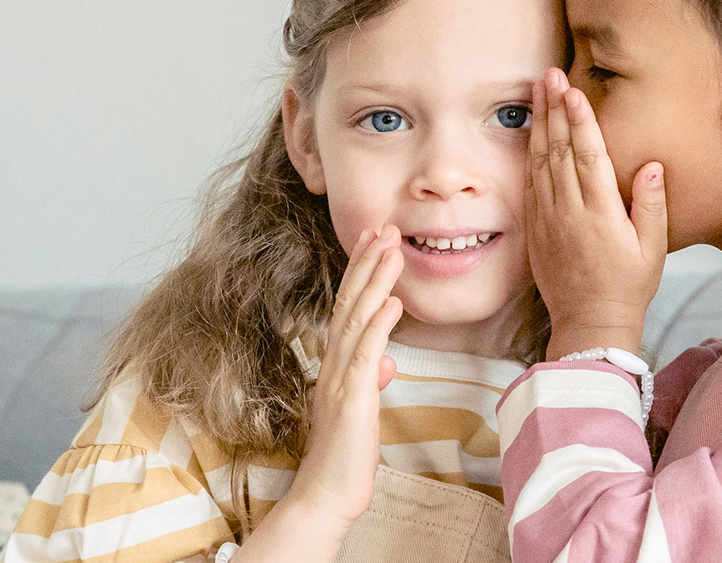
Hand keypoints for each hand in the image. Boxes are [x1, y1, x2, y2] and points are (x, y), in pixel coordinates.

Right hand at [278, 225, 404, 527]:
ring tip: (392, 248)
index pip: (349, 308)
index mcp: (337, 364)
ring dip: (375, 281)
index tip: (375, 240)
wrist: (328, 495)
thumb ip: (371, 380)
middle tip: (385, 226)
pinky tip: (393, 302)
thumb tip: (386, 360)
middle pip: (350, 302)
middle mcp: (334, 364)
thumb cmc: (346, 455)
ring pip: (357, 319)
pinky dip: (379, 326)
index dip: (362, 272)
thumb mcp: (363, 410)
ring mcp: (340, 379)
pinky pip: (365, 355)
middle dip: (368, 262)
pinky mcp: (351, 399)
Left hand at [526, 67, 667, 359]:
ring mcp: (548, 219)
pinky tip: (532, 132)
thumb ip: (651, 205)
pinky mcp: (536, 228)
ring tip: (538, 91)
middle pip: (558, 150)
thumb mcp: (652, 249)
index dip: (580, 121)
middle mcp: (570, 212)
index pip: (588, 156)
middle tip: (550, 74)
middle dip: (554, 109)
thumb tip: (653, 165)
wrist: (590, 324)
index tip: (574, 91)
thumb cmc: (628, 286)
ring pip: (540, 161)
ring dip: (539, 123)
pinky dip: (530, 152)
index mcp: (600, 214)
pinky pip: (531, 182)